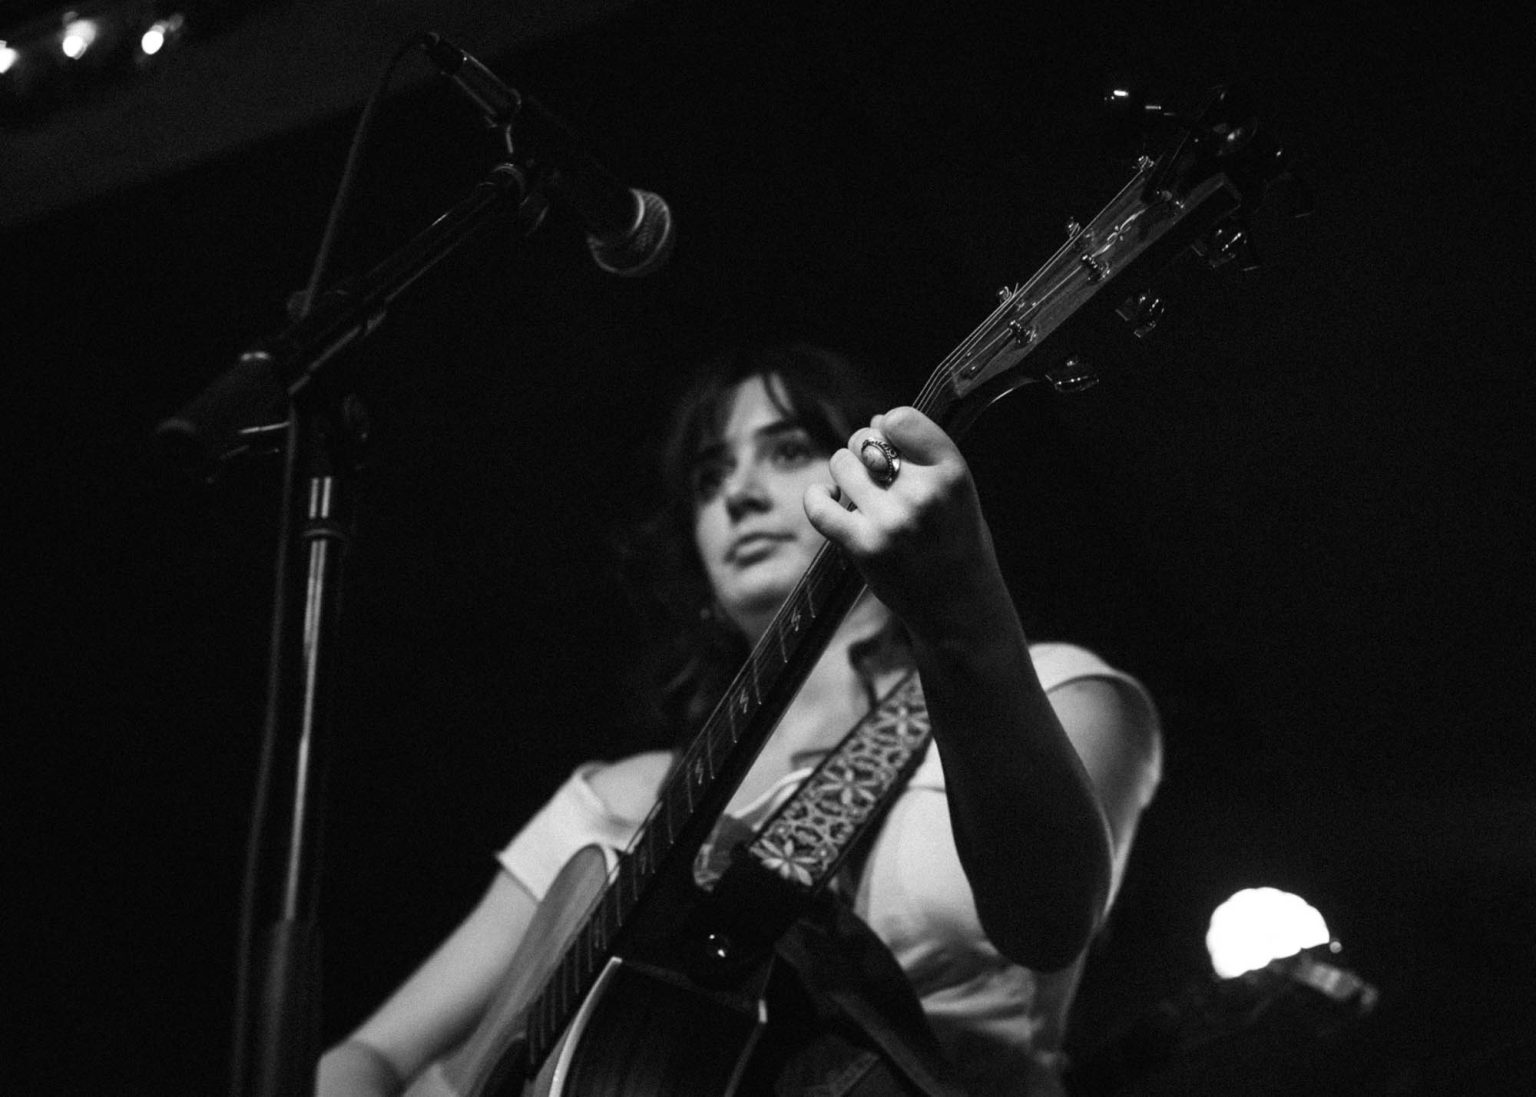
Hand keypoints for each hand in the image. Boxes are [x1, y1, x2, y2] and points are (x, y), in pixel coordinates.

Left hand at [803, 406, 1010, 639]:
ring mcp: (890, 521)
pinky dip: (817, 498)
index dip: (888, 427)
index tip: (891, 444)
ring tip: (859, 493)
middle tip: (875, 476)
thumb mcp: (956, 491)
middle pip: (865, 440)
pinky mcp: (863, 547)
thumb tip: (876, 419)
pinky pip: (819, 506)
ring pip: (841, 465)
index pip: (900, 419)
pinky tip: (828, 500)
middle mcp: (921, 493)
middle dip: (863, 451)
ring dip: (844, 473)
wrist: (959, 607)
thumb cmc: (956, 542)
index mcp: (951, 472)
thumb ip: (924, 456)